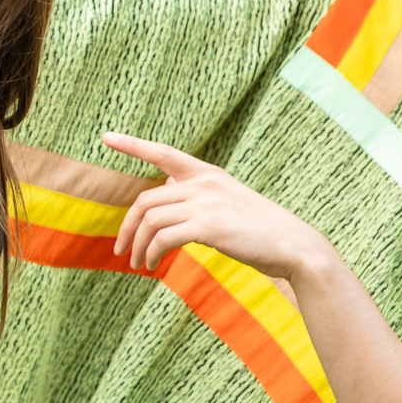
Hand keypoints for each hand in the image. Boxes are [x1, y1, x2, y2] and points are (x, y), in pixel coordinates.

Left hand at [103, 131, 329, 280]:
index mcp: (208, 174)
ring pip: (150, 220)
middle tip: (120, 250)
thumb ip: (197, 195)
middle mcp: (204, 183)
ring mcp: (206, 203)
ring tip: (138, 264)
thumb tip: (165, 189)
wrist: (294, 247)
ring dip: (137, 245)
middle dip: (127, 227)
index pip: (164, 153)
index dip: (133, 145)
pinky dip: (151, 253)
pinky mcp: (208, 226)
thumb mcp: (227, 203)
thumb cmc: (260, 230)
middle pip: (145, 200)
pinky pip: (162, 238)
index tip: (106, 136)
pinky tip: (152, 265)